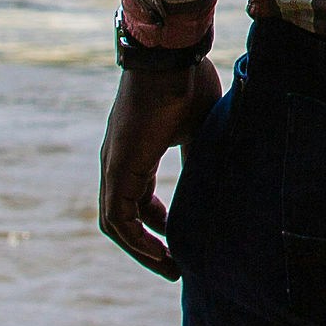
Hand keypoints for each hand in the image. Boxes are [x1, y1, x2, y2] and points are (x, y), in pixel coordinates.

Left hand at [98, 51, 221, 279]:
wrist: (169, 59)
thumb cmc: (186, 84)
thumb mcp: (198, 128)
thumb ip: (197, 157)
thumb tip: (212, 180)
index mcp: (135, 154)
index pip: (137, 200)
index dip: (156, 223)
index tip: (179, 241)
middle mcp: (118, 163)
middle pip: (123, 218)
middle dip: (147, 245)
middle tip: (174, 266)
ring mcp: (114, 166)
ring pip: (116, 223)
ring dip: (141, 250)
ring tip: (170, 267)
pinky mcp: (117, 168)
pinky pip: (118, 217)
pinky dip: (135, 239)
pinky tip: (161, 252)